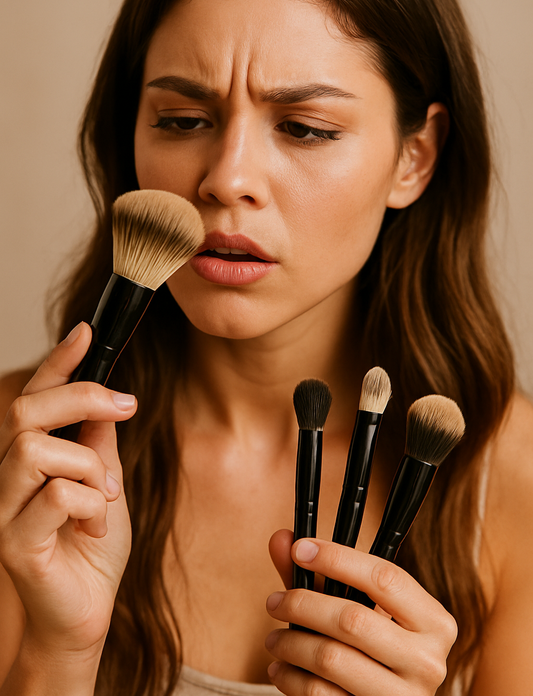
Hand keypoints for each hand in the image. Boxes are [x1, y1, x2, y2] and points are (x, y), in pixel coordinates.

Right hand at [0, 322, 135, 659]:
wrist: (85, 616)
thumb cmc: (92, 552)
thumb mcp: (105, 486)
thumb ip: (98, 445)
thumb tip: (107, 399)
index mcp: (28, 460)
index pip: (34, 397)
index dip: (58, 361)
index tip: (87, 331)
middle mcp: (5, 479)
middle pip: (26, 411)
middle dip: (82, 397)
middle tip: (127, 406)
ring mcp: (3, 511)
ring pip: (35, 449)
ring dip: (88, 466)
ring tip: (106, 496)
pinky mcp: (13, 543)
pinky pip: (55, 496)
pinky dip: (91, 507)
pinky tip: (95, 530)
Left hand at [266, 530, 456, 695]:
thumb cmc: (376, 649)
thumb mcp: (362, 608)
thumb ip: (323, 574)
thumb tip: (281, 539)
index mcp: (434, 622)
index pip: (384, 578)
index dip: (338, 558)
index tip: (301, 549)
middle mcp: (427, 661)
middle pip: (352, 619)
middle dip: (302, 604)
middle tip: (274, 601)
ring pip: (332, 658)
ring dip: (290, 643)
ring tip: (273, 639)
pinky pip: (320, 695)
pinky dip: (291, 678)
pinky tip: (282, 668)